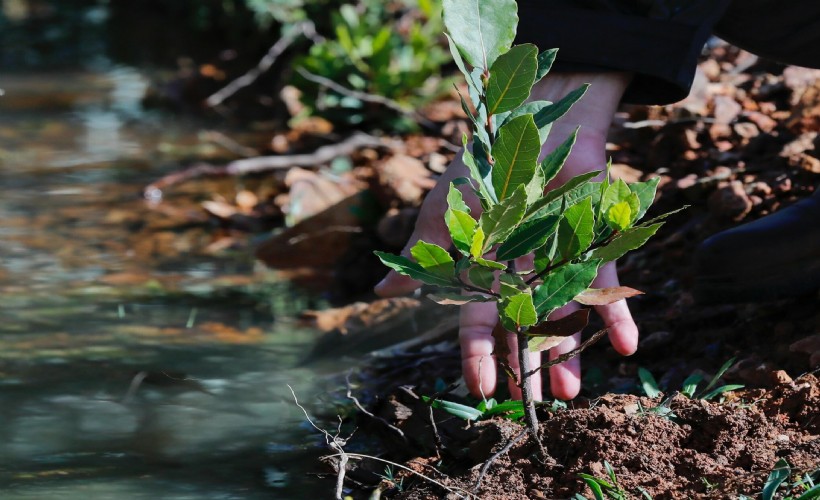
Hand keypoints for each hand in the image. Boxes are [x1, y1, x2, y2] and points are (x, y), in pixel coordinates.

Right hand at [376, 72, 635, 399]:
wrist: (531, 117)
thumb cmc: (481, 164)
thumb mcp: (444, 209)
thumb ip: (421, 251)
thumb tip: (381, 290)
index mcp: (486, 269)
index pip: (480, 320)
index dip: (481, 354)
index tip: (482, 389)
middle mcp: (523, 273)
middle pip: (525, 328)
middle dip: (527, 366)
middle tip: (533, 408)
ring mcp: (560, 260)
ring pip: (565, 316)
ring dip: (568, 353)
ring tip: (572, 394)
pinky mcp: (593, 243)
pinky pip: (607, 282)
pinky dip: (617, 311)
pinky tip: (625, 346)